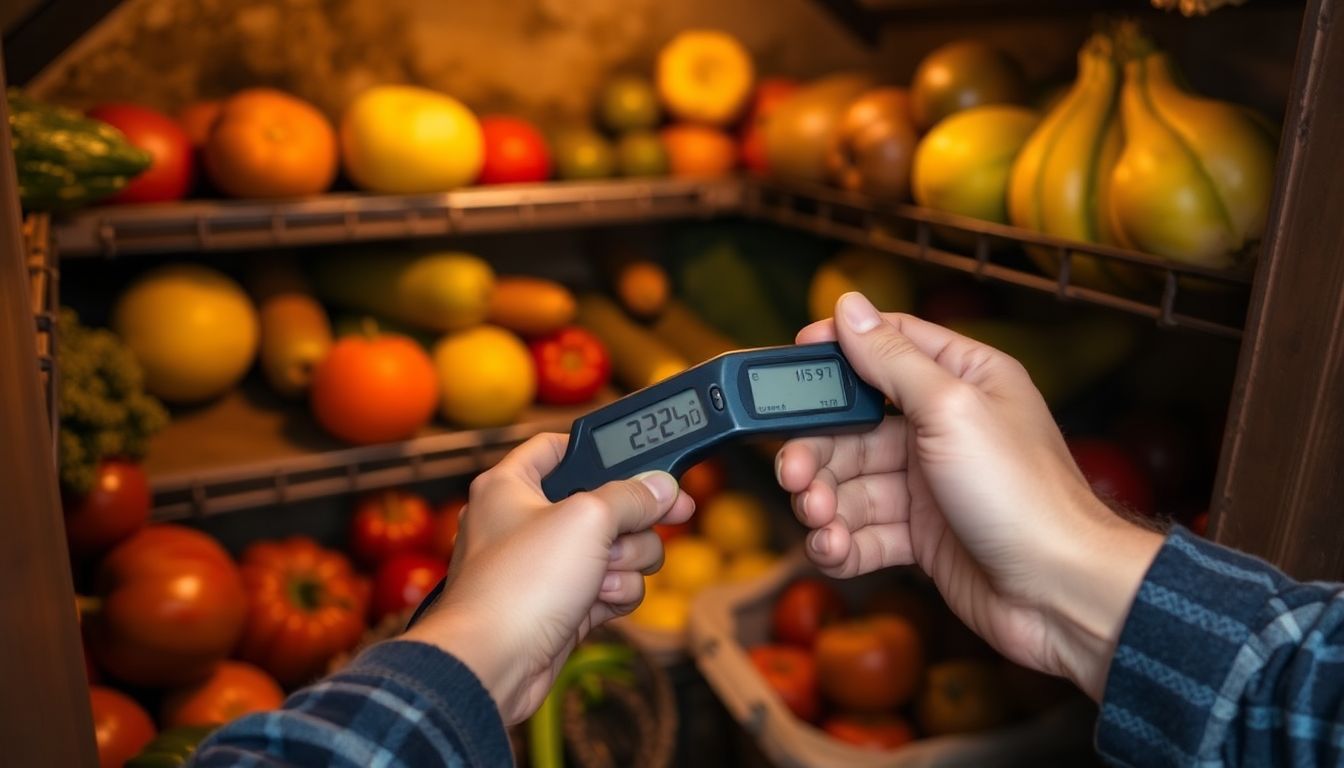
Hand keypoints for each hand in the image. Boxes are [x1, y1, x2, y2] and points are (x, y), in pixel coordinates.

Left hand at [403, 433, 693, 723]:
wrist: (493, 666)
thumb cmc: (518, 586)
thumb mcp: (587, 520)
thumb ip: (631, 496)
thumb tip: (662, 486)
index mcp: (511, 485)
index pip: (560, 447)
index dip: (602, 450)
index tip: (645, 461)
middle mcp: (526, 521)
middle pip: (603, 501)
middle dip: (631, 520)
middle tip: (665, 517)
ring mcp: (546, 566)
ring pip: (614, 546)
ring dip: (625, 561)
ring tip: (603, 576)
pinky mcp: (562, 604)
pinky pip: (609, 585)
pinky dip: (614, 593)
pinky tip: (599, 602)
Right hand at [776, 292, 1162, 698]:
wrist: (1063, 595)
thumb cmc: (1023, 495)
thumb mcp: (951, 409)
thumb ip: (893, 360)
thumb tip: (849, 306)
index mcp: (963, 380)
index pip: (890, 344)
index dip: (839, 348)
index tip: (795, 355)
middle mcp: (944, 427)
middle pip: (854, 425)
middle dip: (817, 450)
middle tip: (795, 473)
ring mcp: (931, 485)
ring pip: (852, 483)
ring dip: (823, 502)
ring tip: (818, 519)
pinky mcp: (923, 537)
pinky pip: (864, 532)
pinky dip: (841, 542)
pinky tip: (833, 548)